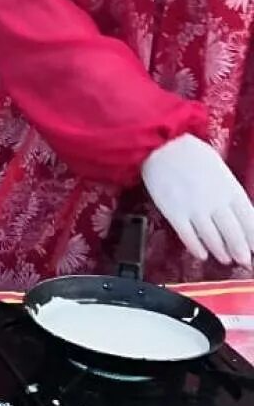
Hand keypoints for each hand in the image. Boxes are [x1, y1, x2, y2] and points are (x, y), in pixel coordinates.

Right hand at [141, 134, 253, 267]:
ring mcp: (194, 209)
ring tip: (225, 259)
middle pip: (233, 234)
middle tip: (244, 260)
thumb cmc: (188, 150)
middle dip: (240, 250)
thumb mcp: (218, 166)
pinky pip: (188, 236)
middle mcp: (215, 202)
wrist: (160, 145)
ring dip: (221, 251)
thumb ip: (228, 188)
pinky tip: (201, 254)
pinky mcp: (174, 213)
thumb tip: (235, 205)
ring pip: (212, 238)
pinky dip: (196, 247)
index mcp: (229, 188)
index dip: (253, 237)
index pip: (249, 220)